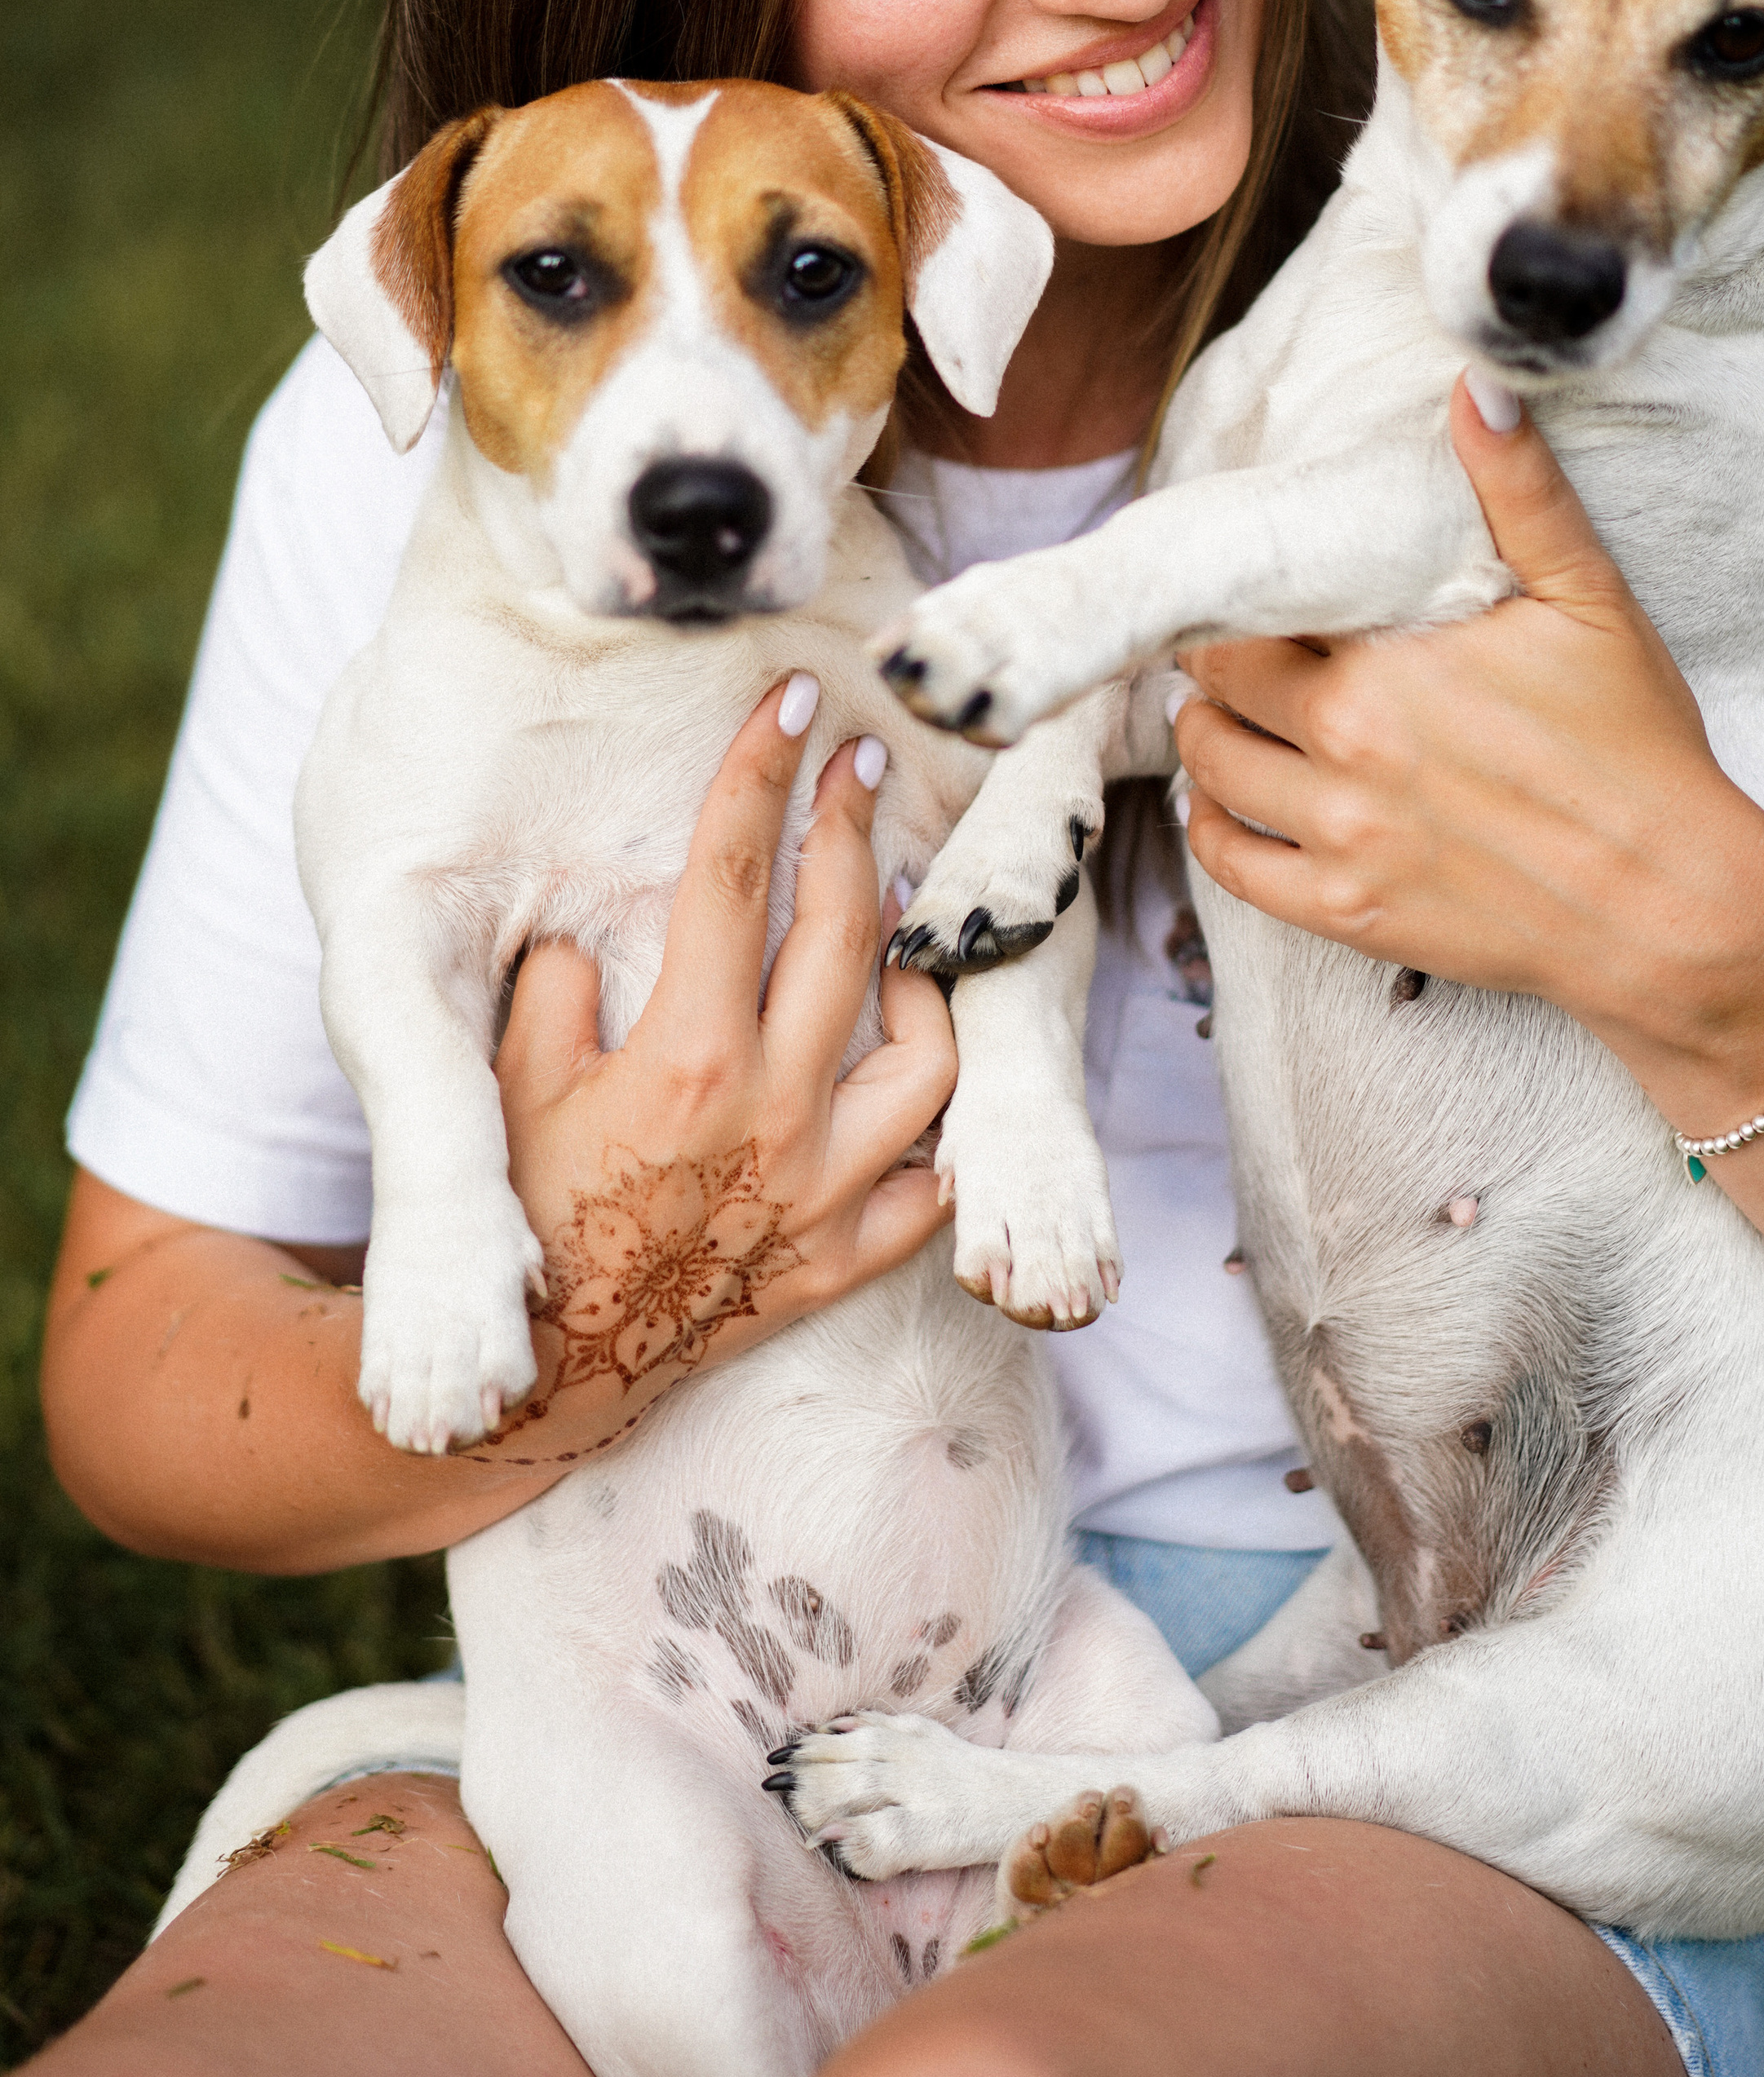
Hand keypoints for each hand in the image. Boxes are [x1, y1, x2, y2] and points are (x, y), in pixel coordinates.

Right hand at [488, 679, 955, 1450]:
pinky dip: (943, 1131)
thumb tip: (588, 927)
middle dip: (856, 830)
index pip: (733, 877)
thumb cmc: (521, 1219)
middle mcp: (776, 1115)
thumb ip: (553, 992)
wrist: (547, 1375)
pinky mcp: (846, 1257)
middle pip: (847, 936)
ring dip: (916, 976)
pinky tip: (921, 1073)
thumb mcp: (507, 1090)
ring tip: (889, 925)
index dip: (760, 774)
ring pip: (927, 1053)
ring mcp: (825, 1190)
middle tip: (859, 769)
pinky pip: (934, 1183)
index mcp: (687, 1058)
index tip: (790, 701)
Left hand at [1171, 374, 1763, 1081]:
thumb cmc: (1637, 744)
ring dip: (1202, 733)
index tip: (1244, 577)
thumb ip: (1522, 493)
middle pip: (1216, 679)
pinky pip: (1232, 867)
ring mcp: (1340, 835)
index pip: (1257, 603)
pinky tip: (1223, 803)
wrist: (1671, 902)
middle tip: (1224, 641)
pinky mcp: (1347, 912)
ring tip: (1220, 710)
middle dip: (1213, 655)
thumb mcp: (1591, 600)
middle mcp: (1345, 743)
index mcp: (1386, 660)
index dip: (1243, 586)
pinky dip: (1210, 831)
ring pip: (1211, 768)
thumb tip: (1477, 385)